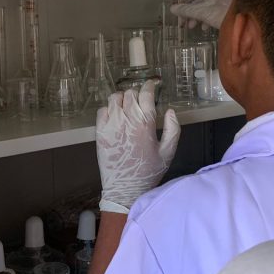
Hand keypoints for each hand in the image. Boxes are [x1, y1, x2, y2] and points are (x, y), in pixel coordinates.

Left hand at [96, 81, 180, 213]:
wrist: (124, 188)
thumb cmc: (149, 171)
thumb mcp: (168, 152)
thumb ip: (173, 129)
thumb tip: (169, 110)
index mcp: (146, 123)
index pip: (146, 93)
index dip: (150, 86)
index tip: (151, 85)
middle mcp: (127, 119)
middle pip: (130, 93)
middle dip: (137, 94)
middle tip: (140, 102)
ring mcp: (111, 124)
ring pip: (115, 98)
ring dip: (122, 99)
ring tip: (127, 107)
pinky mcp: (99, 131)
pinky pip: (102, 110)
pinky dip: (109, 109)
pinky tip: (115, 117)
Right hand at [170, 0, 232, 29]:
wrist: (244, 21)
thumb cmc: (223, 14)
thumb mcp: (202, 13)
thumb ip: (187, 11)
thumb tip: (172, 9)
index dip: (181, 4)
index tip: (177, 15)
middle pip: (195, 1)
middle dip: (188, 13)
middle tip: (183, 24)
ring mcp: (219, 1)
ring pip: (202, 8)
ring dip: (195, 18)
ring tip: (192, 27)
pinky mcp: (224, 10)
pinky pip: (210, 13)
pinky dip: (205, 20)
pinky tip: (205, 28)